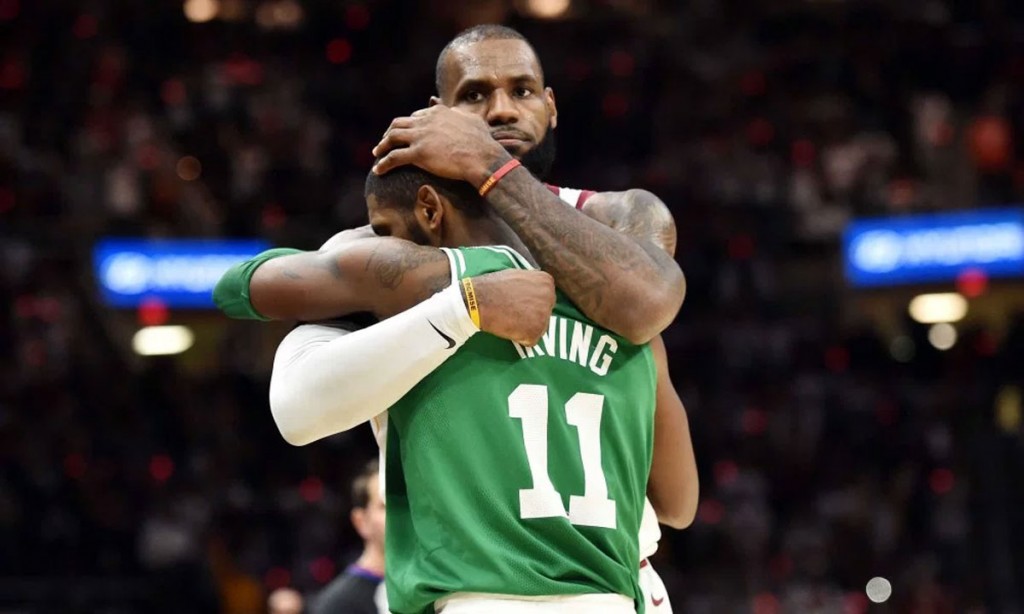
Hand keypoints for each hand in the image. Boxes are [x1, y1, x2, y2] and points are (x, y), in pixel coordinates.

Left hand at [371, 105, 510, 186]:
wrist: (483, 157)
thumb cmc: (483, 142)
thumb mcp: (473, 120)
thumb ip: (461, 114)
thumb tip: (458, 112)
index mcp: (438, 112)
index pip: (416, 116)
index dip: (408, 125)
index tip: (404, 133)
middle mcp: (426, 121)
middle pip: (399, 124)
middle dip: (389, 133)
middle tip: (384, 142)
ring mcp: (421, 137)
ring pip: (392, 138)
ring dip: (382, 146)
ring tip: (377, 154)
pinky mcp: (418, 153)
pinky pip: (394, 157)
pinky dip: (383, 163)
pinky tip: (378, 171)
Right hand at [469, 269, 554, 345]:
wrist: (478, 300)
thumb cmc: (493, 287)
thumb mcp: (519, 276)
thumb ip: (532, 284)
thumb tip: (536, 293)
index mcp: (546, 282)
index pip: (545, 299)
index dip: (529, 304)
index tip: (516, 301)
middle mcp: (550, 296)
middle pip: (544, 313)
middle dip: (531, 316)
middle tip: (512, 311)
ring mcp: (544, 314)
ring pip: (539, 328)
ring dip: (525, 327)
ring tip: (510, 318)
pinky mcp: (536, 331)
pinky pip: (531, 340)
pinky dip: (520, 338)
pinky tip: (509, 327)